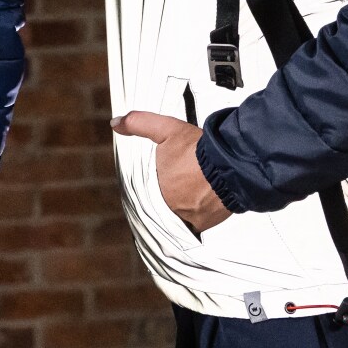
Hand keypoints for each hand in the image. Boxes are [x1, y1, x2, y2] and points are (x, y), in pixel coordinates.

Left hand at [111, 111, 230, 233]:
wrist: (232, 163)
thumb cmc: (198, 148)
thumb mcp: (165, 128)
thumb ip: (138, 124)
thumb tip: (115, 123)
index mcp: (155, 188)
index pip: (145, 192)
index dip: (152, 185)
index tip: (159, 180)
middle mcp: (170, 207)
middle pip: (163, 203)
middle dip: (168, 194)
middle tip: (178, 183)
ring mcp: (189, 218)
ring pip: (179, 214)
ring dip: (182, 206)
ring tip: (189, 191)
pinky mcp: (206, 223)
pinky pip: (196, 223)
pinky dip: (197, 214)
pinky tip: (199, 202)